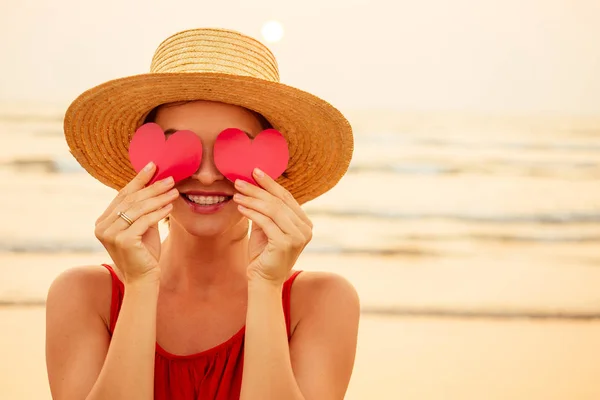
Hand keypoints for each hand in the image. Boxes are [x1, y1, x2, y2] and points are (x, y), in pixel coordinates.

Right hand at [94, 162, 178, 283]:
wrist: (143, 279)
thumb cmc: (144, 252)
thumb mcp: (142, 226)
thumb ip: (142, 208)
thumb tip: (155, 183)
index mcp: (103, 220)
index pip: (122, 194)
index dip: (139, 179)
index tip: (153, 165)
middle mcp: (102, 226)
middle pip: (131, 200)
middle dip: (152, 187)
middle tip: (170, 179)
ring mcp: (110, 233)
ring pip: (138, 209)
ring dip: (159, 198)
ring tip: (174, 191)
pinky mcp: (123, 241)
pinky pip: (144, 221)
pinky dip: (159, 212)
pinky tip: (170, 206)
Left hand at [233, 168, 312, 284]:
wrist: (263, 281)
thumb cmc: (263, 254)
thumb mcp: (266, 227)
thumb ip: (265, 210)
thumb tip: (254, 186)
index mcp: (305, 223)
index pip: (287, 197)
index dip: (270, 183)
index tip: (255, 172)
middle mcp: (306, 229)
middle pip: (279, 202)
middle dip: (258, 190)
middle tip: (239, 182)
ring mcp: (298, 236)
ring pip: (273, 210)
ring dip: (252, 199)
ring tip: (236, 194)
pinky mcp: (286, 243)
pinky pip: (266, 222)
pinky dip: (251, 213)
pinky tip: (240, 208)